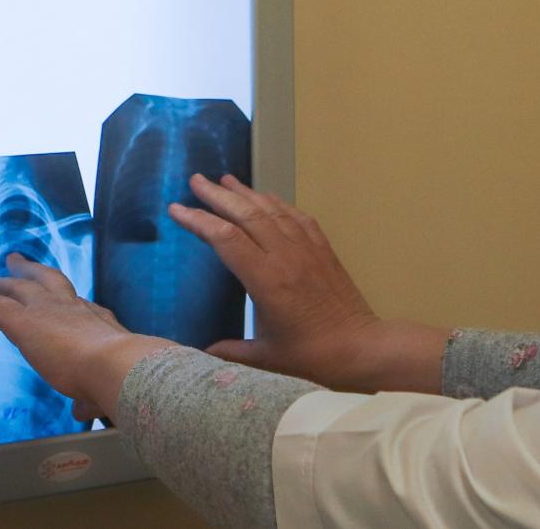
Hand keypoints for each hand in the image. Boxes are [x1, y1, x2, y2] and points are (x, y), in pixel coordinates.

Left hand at [0, 253, 175, 420]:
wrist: (114, 364)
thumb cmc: (118, 375)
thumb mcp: (105, 386)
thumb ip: (89, 399)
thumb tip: (83, 411)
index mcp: (97, 321)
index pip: (77, 306)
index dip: (66, 304)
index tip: (60, 304)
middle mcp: (72, 307)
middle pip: (47, 281)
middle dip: (31, 272)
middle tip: (16, 262)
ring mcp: (47, 309)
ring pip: (19, 286)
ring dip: (1, 282)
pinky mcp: (23, 320)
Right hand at [169, 174, 385, 389]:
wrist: (363, 348)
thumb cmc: (314, 357)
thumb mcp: (267, 359)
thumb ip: (231, 353)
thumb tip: (201, 354)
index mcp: (267, 281)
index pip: (226, 239)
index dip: (199, 220)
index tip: (176, 209)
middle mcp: (287, 257)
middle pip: (247, 215)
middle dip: (218, 195)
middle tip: (195, 180)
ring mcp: (308, 249)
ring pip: (272, 211)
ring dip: (247, 193)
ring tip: (225, 180)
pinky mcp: (324, 250)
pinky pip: (297, 217)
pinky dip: (278, 203)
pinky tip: (267, 197)